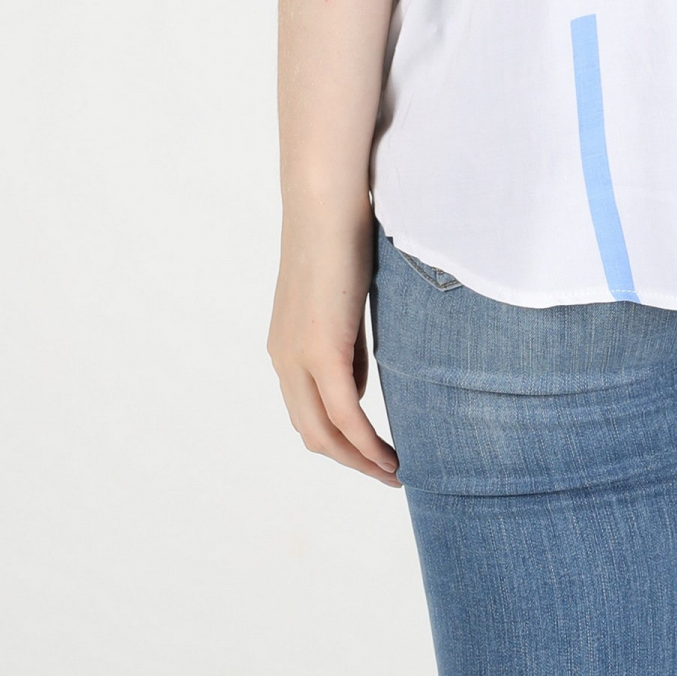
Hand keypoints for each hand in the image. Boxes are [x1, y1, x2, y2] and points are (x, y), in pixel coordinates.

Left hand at [267, 193, 398, 484]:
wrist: (326, 202)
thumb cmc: (341, 236)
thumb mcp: (343, 300)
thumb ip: (345, 341)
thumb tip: (356, 379)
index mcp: (285, 347)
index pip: (307, 412)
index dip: (339, 440)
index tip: (373, 452)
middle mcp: (283, 359)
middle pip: (312, 433)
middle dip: (350, 460)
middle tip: (387, 473)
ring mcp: (298, 357)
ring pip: (324, 433)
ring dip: (359, 460)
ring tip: (393, 472)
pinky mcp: (321, 350)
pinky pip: (344, 414)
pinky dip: (366, 443)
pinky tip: (388, 455)